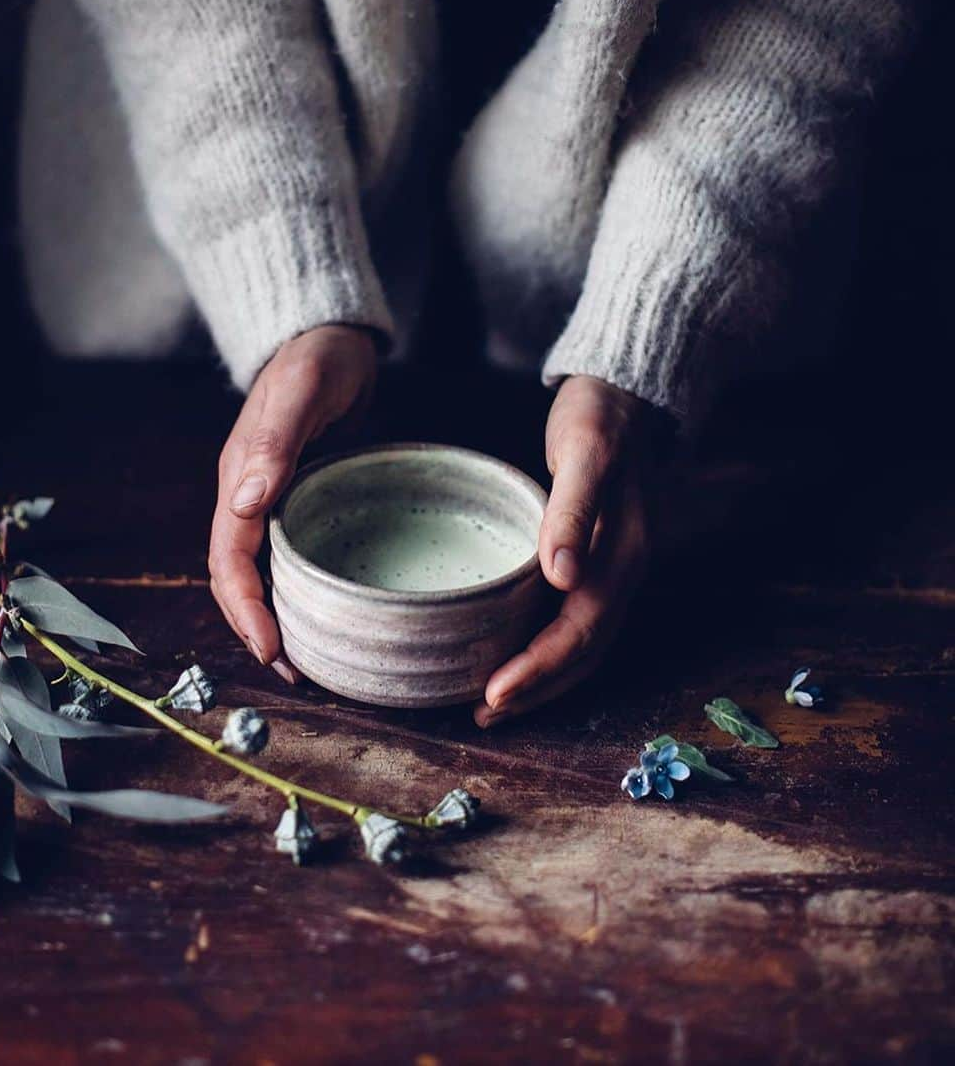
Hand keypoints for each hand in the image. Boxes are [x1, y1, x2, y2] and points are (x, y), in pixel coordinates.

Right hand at [208, 324, 377, 678]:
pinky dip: (297, 590)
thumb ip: (274, 443)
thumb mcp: (302, 390)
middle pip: (236, 575)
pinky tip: (324, 612)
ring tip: (305, 660)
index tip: (268, 647)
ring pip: (259, 571)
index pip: (228, 555)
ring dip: (275, 615)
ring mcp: (270, 498)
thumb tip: (245, 505)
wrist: (330, 334)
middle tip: (291, 673)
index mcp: (239, 476)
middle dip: (255, 626)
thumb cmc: (319, 357)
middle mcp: (247, 494)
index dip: (244, 605)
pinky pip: (287, 556)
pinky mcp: (297, 497)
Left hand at [475, 375, 655, 726]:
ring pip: (582, 644)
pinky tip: (511, 653)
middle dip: (537, 689)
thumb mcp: (584, 452)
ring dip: (542, 680)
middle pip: (584, 651)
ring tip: (493, 703)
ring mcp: (613, 571)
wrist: (626, 396)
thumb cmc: (598, 418)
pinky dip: (544, 648)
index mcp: (623, 554)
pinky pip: (575, 622)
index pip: (582, 629)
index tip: (495, 692)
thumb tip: (560, 577)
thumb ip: (573, 511)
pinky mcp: (596, 564)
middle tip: (483, 713)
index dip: (540, 667)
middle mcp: (624, 573)